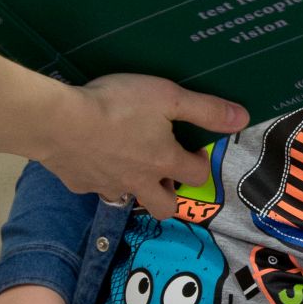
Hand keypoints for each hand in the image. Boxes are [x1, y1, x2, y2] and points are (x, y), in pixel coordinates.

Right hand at [37, 74, 246, 221]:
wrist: (59, 121)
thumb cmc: (117, 105)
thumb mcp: (167, 96)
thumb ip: (205, 109)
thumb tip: (243, 118)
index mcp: (164, 161)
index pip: (196, 175)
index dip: (200, 163)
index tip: (193, 150)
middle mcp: (139, 181)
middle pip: (165, 207)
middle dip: (171, 195)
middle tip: (165, 172)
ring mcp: (107, 186)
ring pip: (128, 198)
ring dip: (134, 186)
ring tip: (127, 163)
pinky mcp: (79, 183)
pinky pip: (95, 186)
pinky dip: (99, 175)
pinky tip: (91, 154)